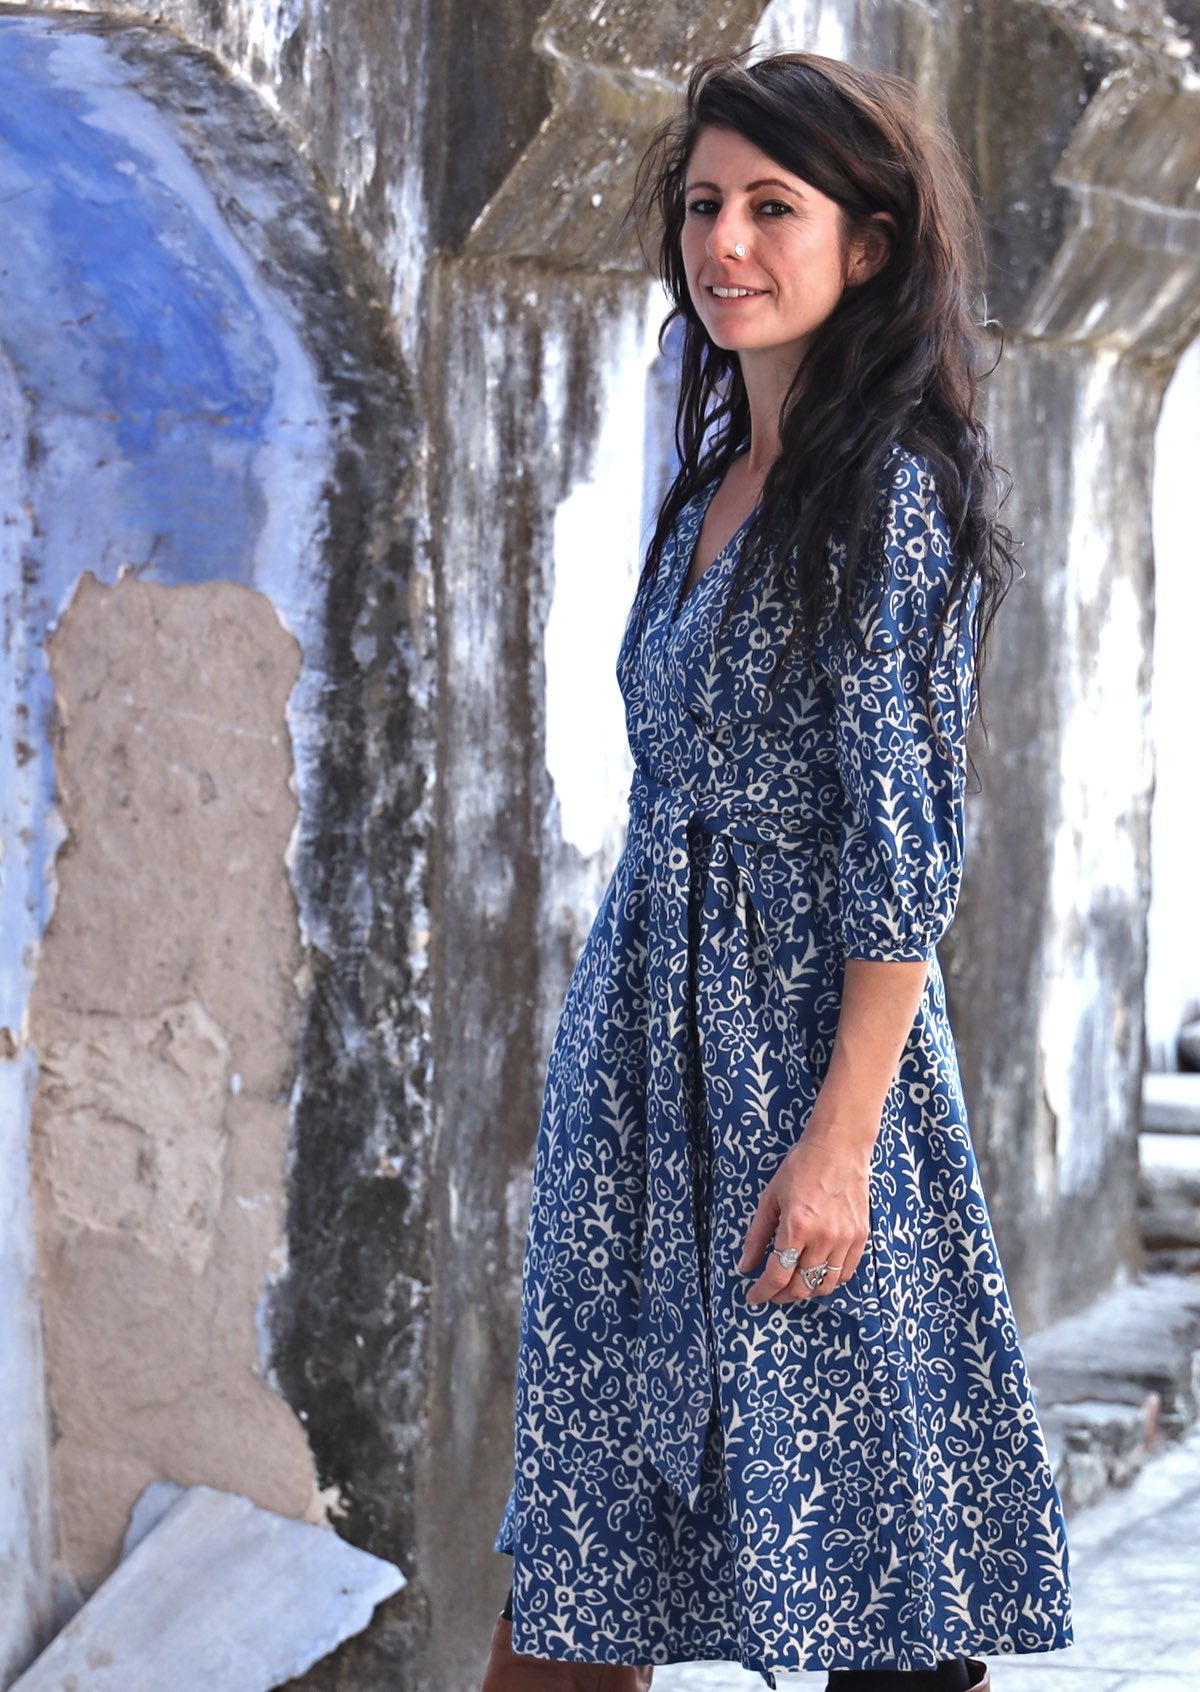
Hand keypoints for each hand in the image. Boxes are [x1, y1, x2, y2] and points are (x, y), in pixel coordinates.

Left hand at [736, 1103, 874, 1303]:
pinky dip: (829, 1281)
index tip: (753, 1297)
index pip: (778, 1276)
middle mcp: (823, 1237)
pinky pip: (845, 1273)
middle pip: (801, 1286)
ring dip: (806, 1291)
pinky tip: (816, 1273)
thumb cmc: (801, 1167)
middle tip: (771, 1292)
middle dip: (782, 1296)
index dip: (762, 1293)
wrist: (839, 1147)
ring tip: (793, 1284)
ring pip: (824, 1285)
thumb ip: (757, 1235)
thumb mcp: (770, 1197)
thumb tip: (745, 1266)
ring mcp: (846, 1239)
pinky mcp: (861, 1237)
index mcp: (796, 1226)